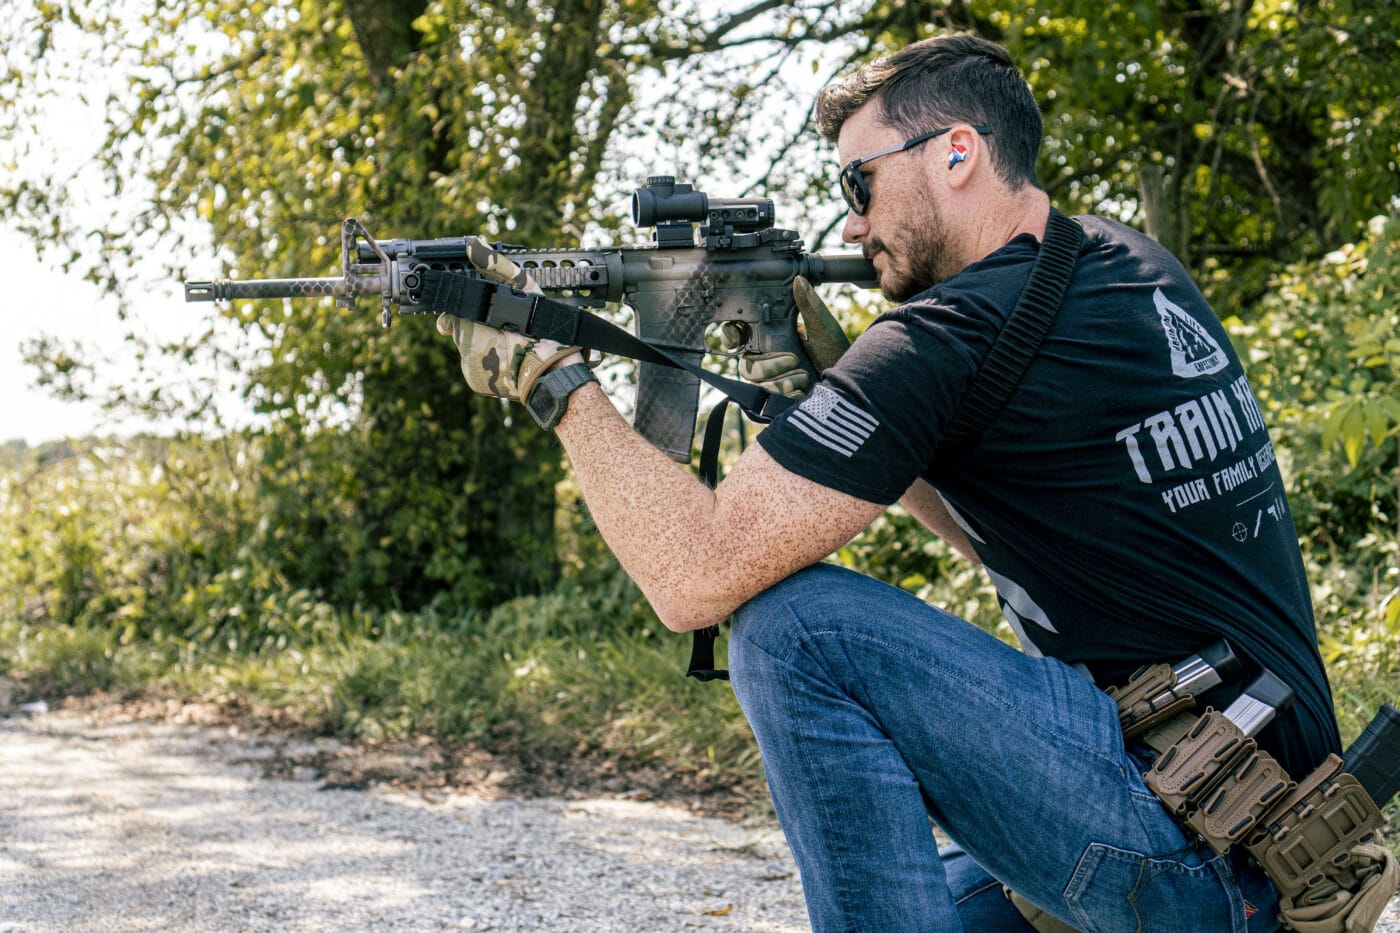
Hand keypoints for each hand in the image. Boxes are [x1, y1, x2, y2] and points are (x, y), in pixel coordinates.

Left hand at [435, 237, 579, 401]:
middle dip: (477, 326)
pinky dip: (485, 360)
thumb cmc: (542, 330)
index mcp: (472, 327)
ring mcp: (470, 369)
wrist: (555, 373)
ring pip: (467, 347)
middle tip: (503, 328)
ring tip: (507, 342)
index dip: (464, 310)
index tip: (479, 313)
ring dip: (482, 343)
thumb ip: (496, 266)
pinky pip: (473, 366)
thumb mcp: (522, 289)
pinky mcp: (475, 382)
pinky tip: (504, 356)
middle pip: (461, 330)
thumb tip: (473, 243)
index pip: (454, 313)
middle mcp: (466, 350)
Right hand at [722, 276, 851, 399]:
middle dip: (769, 364)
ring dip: (781, 380)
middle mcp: (767, 362)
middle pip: (746, 365)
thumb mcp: (822, 328)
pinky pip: (767, 400)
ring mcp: (770, 383)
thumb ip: (809, 305)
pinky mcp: (776, 402)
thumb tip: (799, 280)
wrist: (849, 386)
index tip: (737, 338)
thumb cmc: (836, 355)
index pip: (740, 337)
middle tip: (793, 360)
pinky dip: (786, 394)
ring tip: (804, 376)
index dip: (731, 336)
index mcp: (773, 340)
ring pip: (756, 383)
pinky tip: (801, 391)